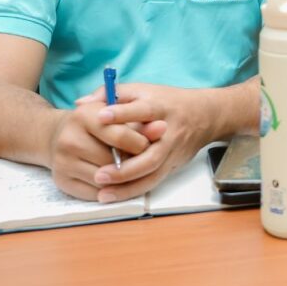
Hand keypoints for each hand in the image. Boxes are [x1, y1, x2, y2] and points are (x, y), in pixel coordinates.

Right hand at [47, 101, 157, 199]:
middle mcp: (69, 139)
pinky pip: (95, 193)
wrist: (59, 134)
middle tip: (145, 157)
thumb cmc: (96, 121)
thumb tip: (162, 128)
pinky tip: (117, 179)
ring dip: (124, 178)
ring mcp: (63, 162)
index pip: (119, 134)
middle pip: (114, 161)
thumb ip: (140, 118)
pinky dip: (111, 189)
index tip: (151, 144)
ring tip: (132, 167)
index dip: (140, 142)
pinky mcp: (62, 182)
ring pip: (106, 180)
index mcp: (84, 116)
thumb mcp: (116, 110)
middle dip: (134, 161)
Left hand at [75, 83, 211, 202]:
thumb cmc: (166, 102)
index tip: (100, 117)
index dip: (122, 113)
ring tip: (102, 192)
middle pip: (150, 153)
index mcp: (160, 107)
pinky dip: (133, 190)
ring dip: (128, 185)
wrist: (205, 115)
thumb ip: (112, 93)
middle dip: (125, 166)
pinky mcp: (172, 165)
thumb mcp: (142, 90)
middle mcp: (169, 132)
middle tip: (99, 173)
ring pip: (152, 172)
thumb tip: (81, 102)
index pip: (142, 110)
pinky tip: (113, 196)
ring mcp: (172, 151)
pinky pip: (153, 181)